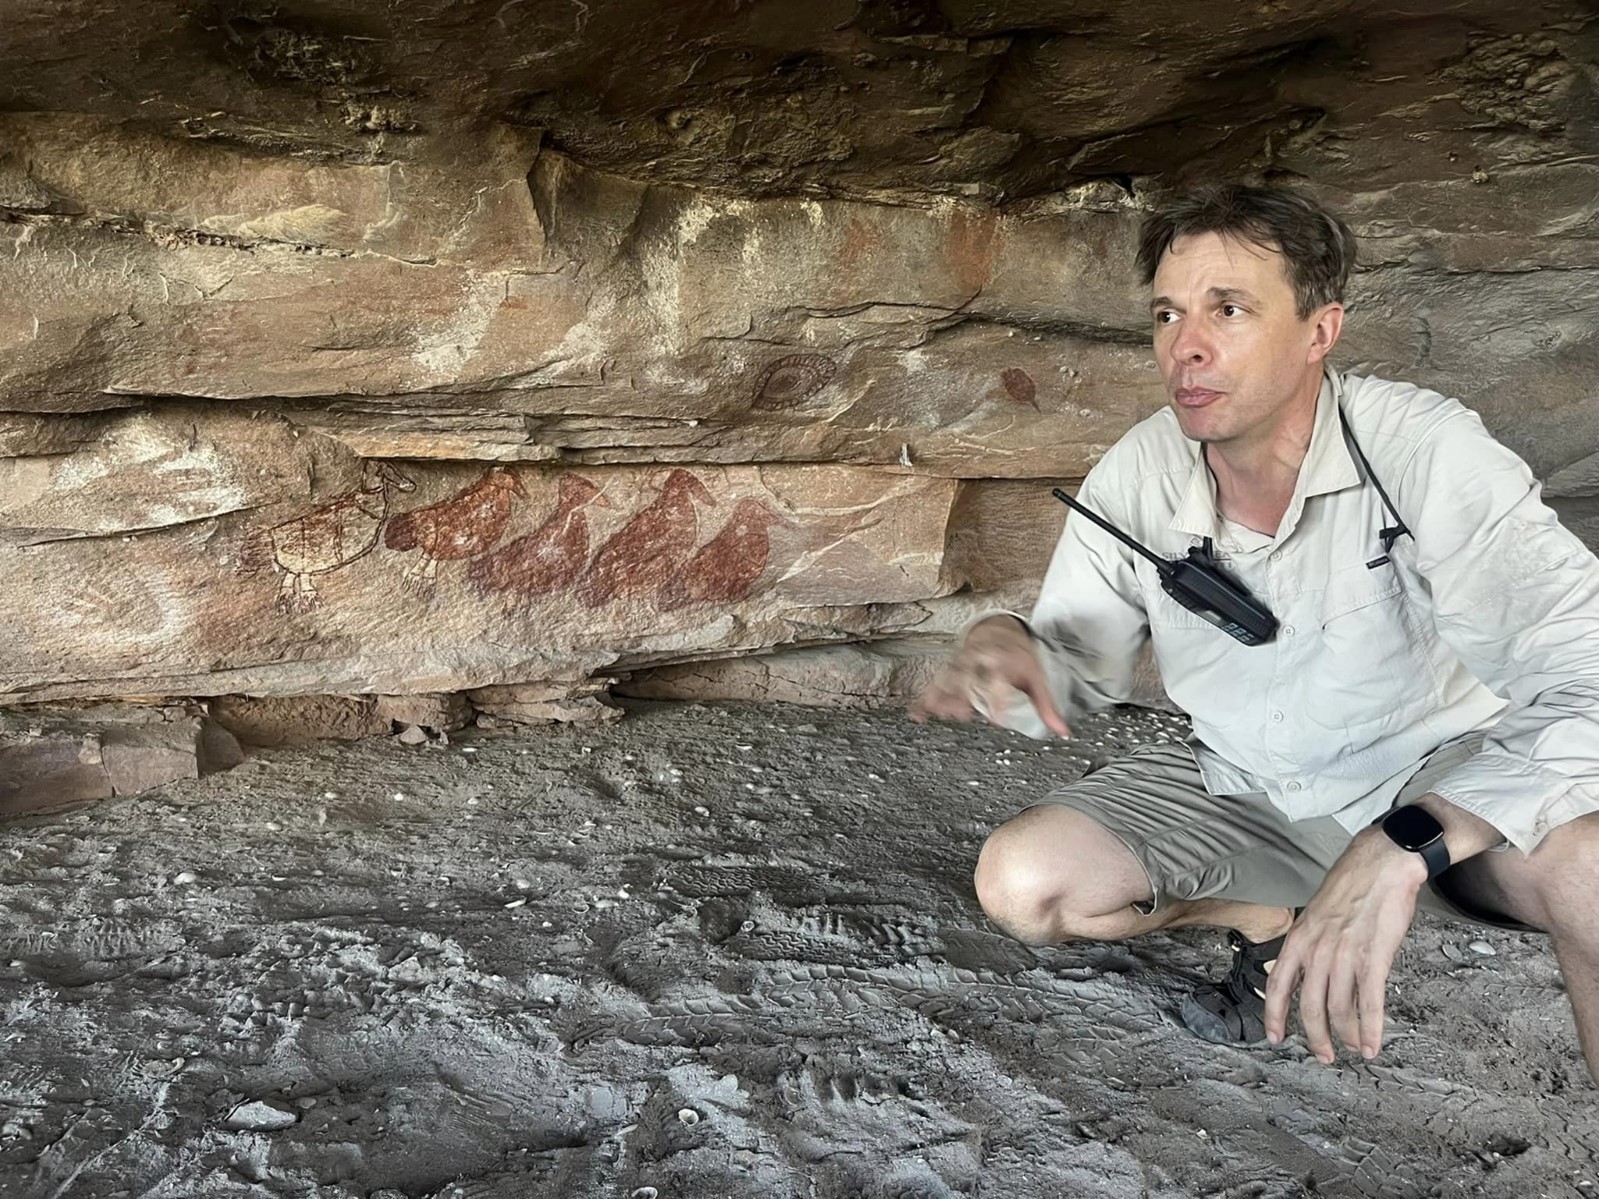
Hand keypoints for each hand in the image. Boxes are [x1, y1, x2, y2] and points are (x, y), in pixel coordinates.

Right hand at [909, 615, 1070, 735]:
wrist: (999, 629)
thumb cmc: (1019, 657)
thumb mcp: (1037, 679)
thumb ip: (1047, 707)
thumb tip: (1064, 733)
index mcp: (1003, 662)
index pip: (999, 682)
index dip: (997, 701)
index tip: (996, 720)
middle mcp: (980, 661)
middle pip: (969, 679)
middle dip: (963, 696)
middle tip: (961, 715)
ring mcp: (962, 663)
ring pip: (948, 679)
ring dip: (940, 696)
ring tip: (934, 713)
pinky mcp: (950, 667)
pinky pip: (935, 682)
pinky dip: (925, 697)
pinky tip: (917, 713)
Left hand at [1264, 829, 1427, 1062]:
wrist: (1380, 865)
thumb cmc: (1351, 887)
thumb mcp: (1315, 914)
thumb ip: (1309, 943)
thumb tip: (1304, 968)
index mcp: (1299, 939)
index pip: (1278, 984)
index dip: (1273, 1014)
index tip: (1274, 1037)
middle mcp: (1317, 951)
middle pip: (1310, 1006)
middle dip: (1316, 1036)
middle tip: (1324, 1054)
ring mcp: (1345, 956)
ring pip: (1339, 1010)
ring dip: (1347, 1035)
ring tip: (1354, 1048)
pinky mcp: (1374, 958)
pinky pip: (1370, 1003)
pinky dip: (1372, 1030)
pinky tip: (1373, 1045)